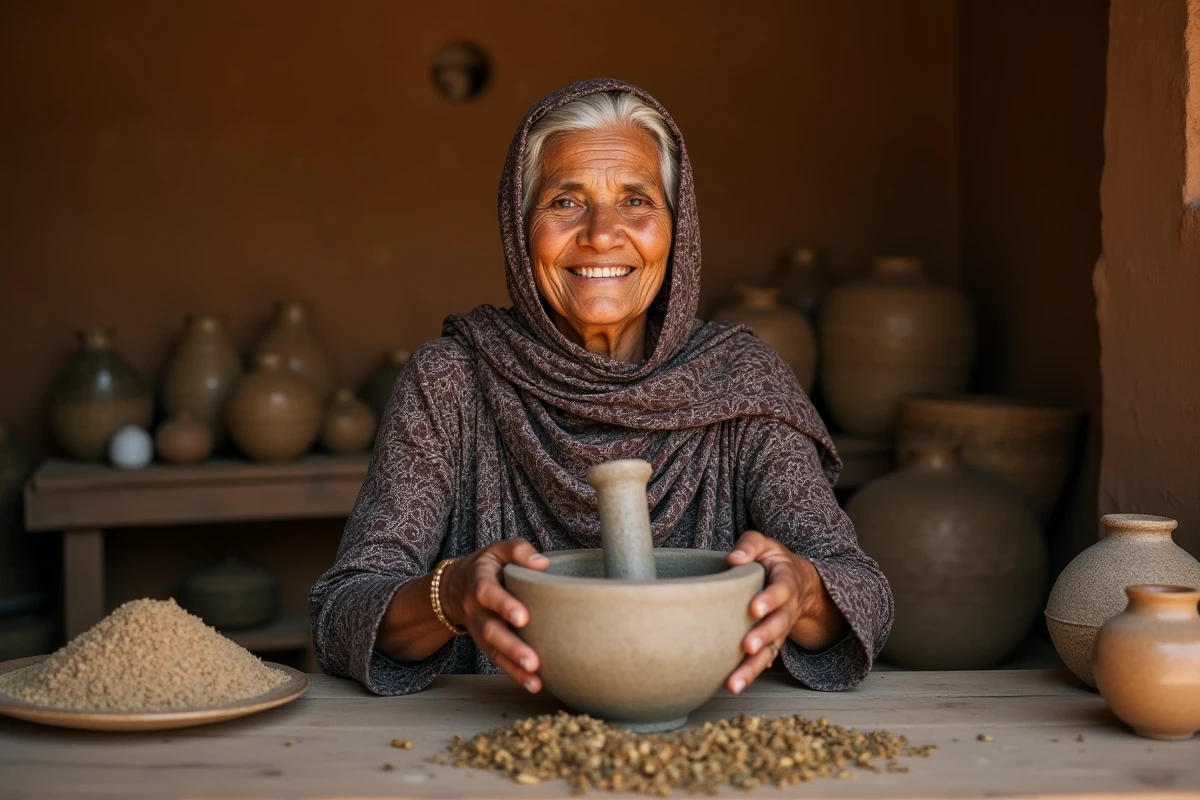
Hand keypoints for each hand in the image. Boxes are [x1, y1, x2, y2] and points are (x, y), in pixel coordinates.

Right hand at [440, 539, 549, 692]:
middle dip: (511, 646)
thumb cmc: (488, 566)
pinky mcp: (487, 644)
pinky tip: (534, 684)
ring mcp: (480, 630)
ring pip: (493, 651)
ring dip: (513, 667)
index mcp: (479, 582)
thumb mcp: (498, 550)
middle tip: (531, 660)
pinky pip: (499, 661)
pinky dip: (515, 674)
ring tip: (534, 678)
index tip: (523, 617)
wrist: (455, 587)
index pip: (488, 593)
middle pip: (490, 630)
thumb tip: (542, 563)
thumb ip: (518, 550)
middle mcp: (476, 610)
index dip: (503, 605)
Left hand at [724, 530, 837, 693]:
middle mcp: (786, 609)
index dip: (770, 599)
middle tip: (748, 646)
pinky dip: (749, 674)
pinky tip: (732, 685)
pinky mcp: (769, 644)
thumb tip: (733, 559)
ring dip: (752, 667)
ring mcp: (779, 630)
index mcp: (786, 582)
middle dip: (764, 636)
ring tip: (734, 682)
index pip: (781, 590)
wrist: (797, 582)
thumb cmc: (772, 561)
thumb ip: (750, 546)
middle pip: (779, 625)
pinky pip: (762, 661)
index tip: (754, 609)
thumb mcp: (765, 545)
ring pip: (770, 651)